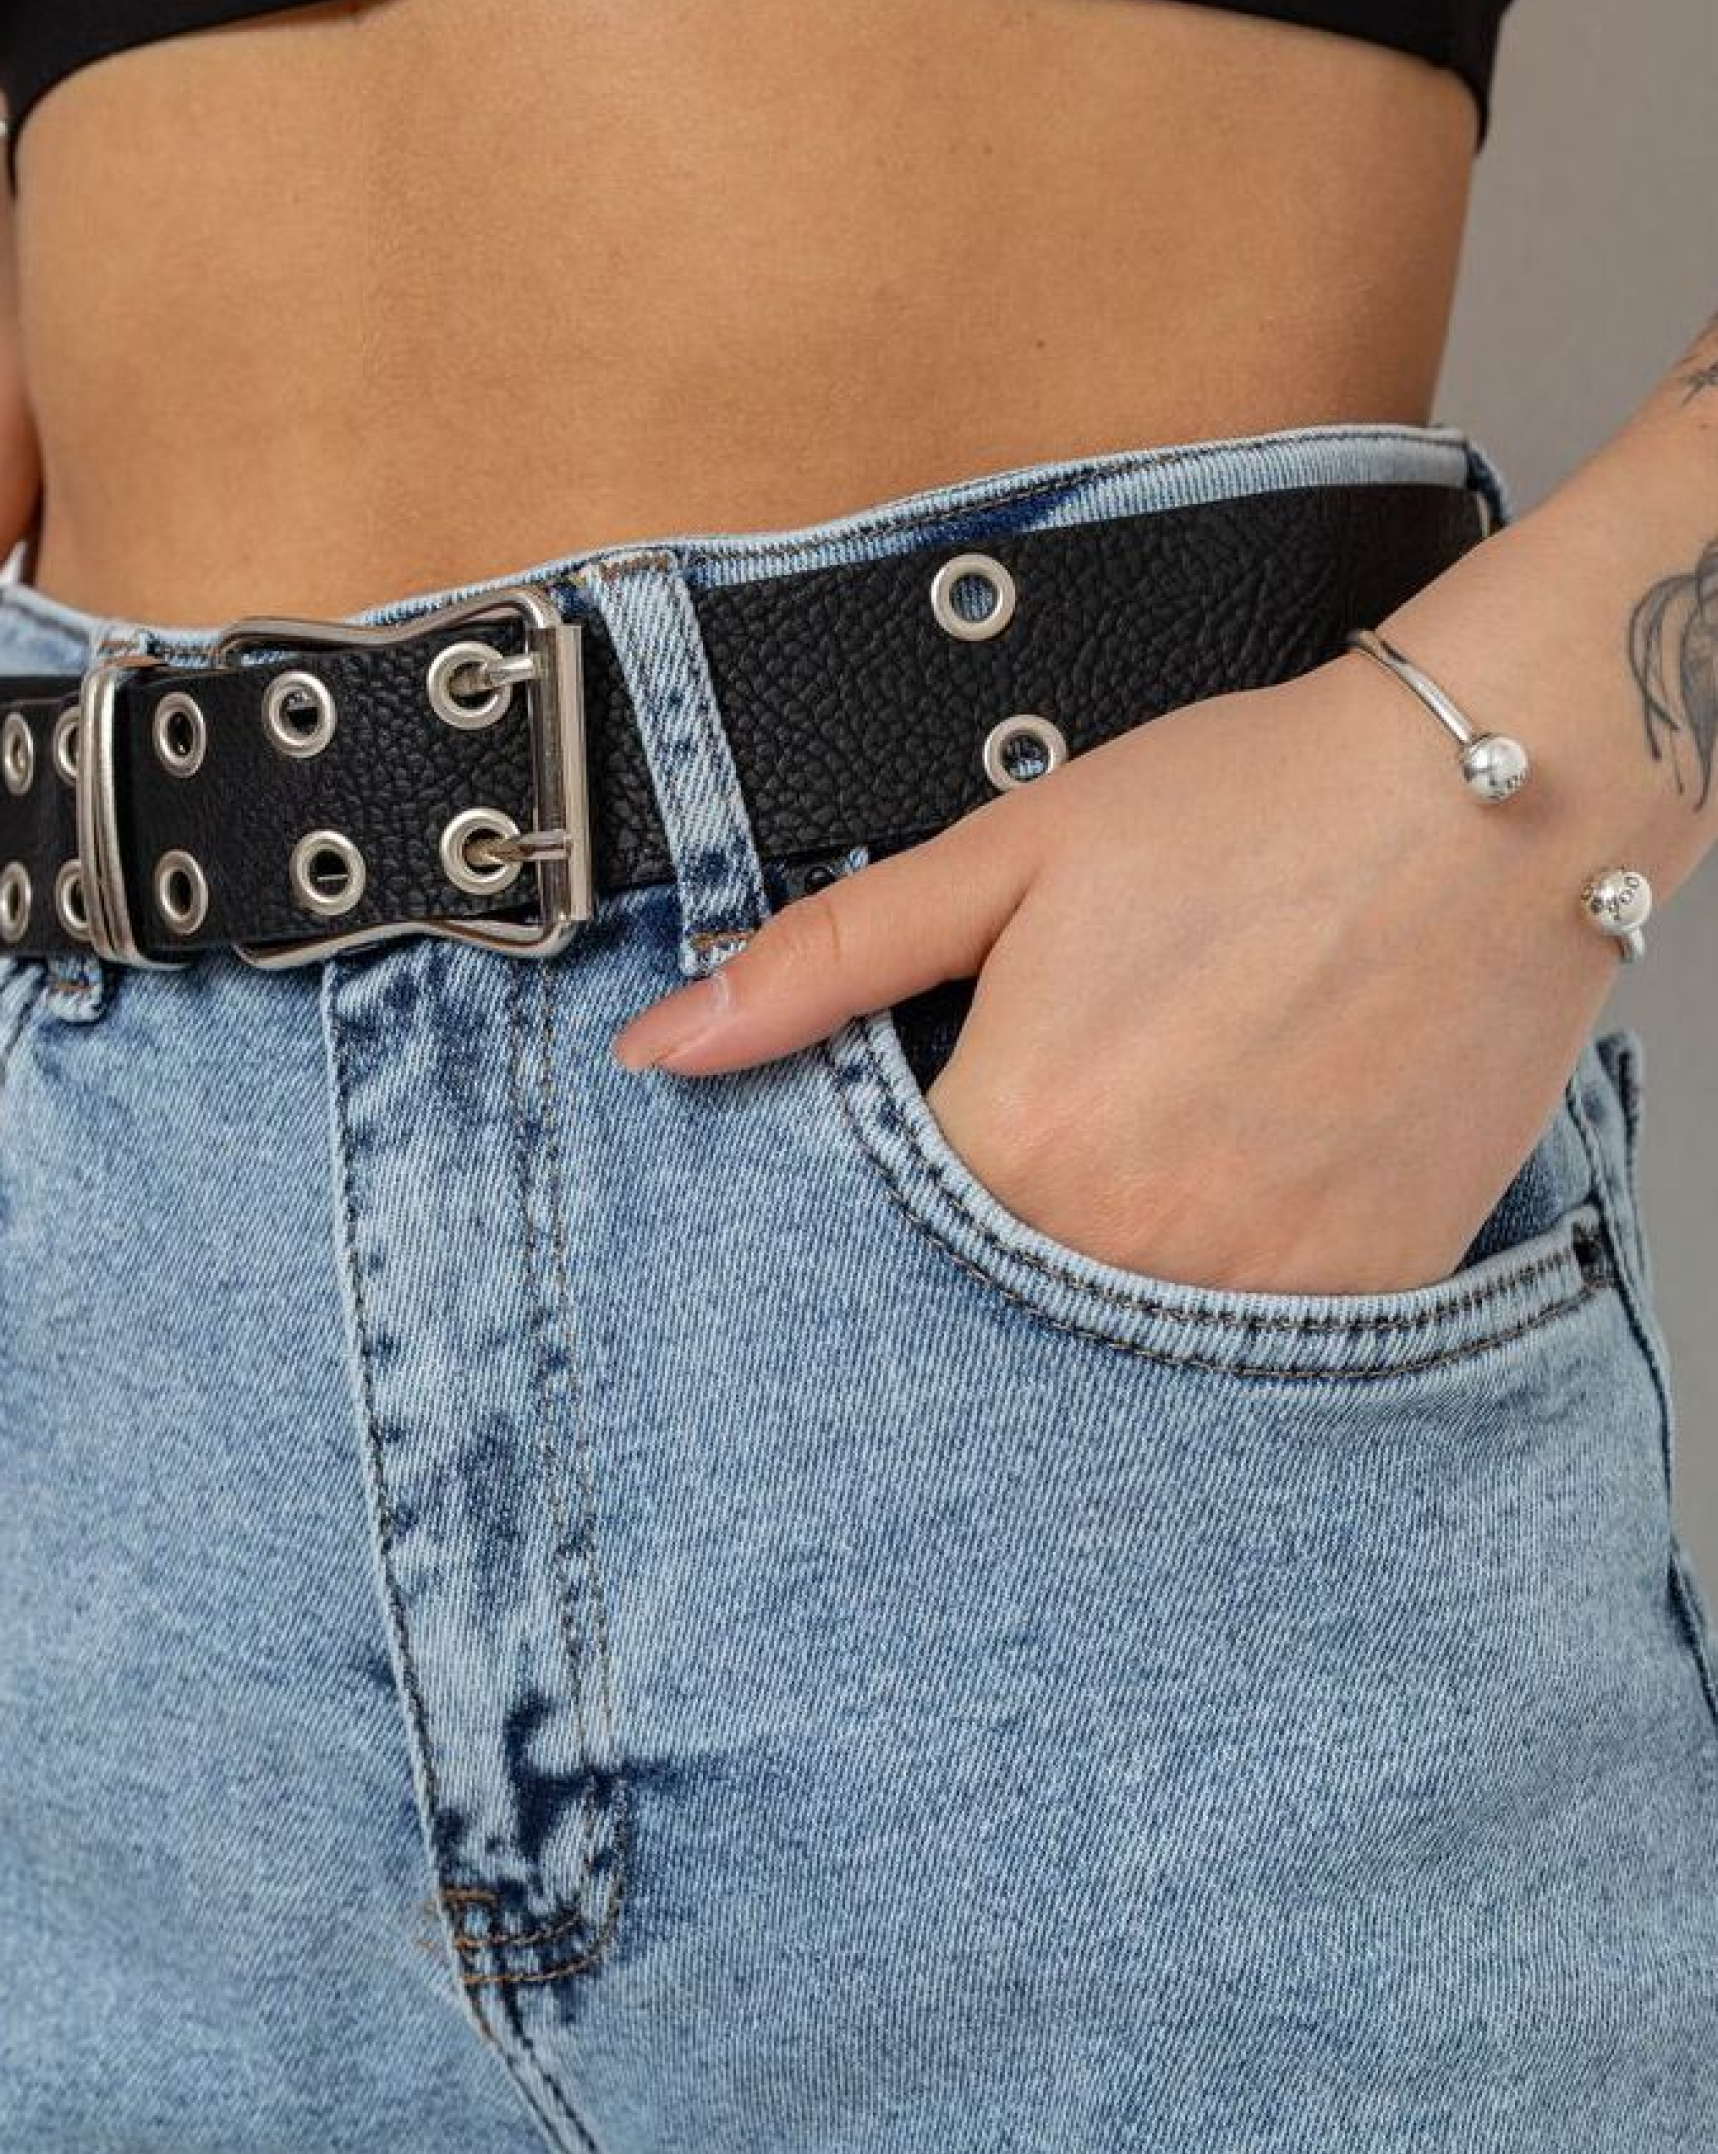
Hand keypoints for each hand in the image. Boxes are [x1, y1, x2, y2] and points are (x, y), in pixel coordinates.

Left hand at [611, 659, 1620, 1296]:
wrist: (1489, 804)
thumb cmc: (1250, 811)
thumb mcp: (1006, 858)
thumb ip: (822, 967)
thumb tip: (663, 1046)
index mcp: (1017, 1143)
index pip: (871, 1249)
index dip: (870, 1210)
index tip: (913, 1161)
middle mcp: (1125, 1248)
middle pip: (987, 1309)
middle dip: (979, 1255)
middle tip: (1057, 1140)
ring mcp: (1253, 1292)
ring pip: (1114, 1343)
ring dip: (1096, 1281)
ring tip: (1151, 1151)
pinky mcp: (1361, 1299)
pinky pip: (1251, 1349)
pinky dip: (1219, 1290)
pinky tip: (1239, 1185)